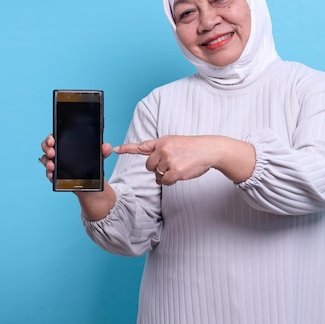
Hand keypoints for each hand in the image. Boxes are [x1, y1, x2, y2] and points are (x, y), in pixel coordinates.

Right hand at [39, 134, 112, 182]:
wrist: (91, 180)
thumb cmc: (91, 163)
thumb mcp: (98, 155)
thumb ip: (103, 150)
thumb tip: (106, 147)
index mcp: (66, 143)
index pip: (55, 137)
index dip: (51, 138)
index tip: (53, 140)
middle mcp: (58, 152)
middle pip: (46, 147)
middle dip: (47, 149)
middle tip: (52, 153)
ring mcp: (55, 164)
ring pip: (46, 160)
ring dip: (47, 162)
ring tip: (53, 166)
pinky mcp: (55, 175)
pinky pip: (49, 173)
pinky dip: (49, 174)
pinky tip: (52, 175)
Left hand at [113, 135, 254, 184]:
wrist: (209, 149)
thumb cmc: (192, 148)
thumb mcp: (175, 143)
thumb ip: (161, 153)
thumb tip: (155, 176)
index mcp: (162, 141)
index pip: (141, 146)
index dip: (127, 148)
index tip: (115, 149)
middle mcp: (163, 149)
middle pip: (149, 166)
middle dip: (157, 168)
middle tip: (171, 164)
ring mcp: (168, 160)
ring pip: (157, 175)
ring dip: (166, 175)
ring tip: (179, 166)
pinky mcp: (175, 170)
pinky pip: (165, 181)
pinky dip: (170, 181)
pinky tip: (180, 174)